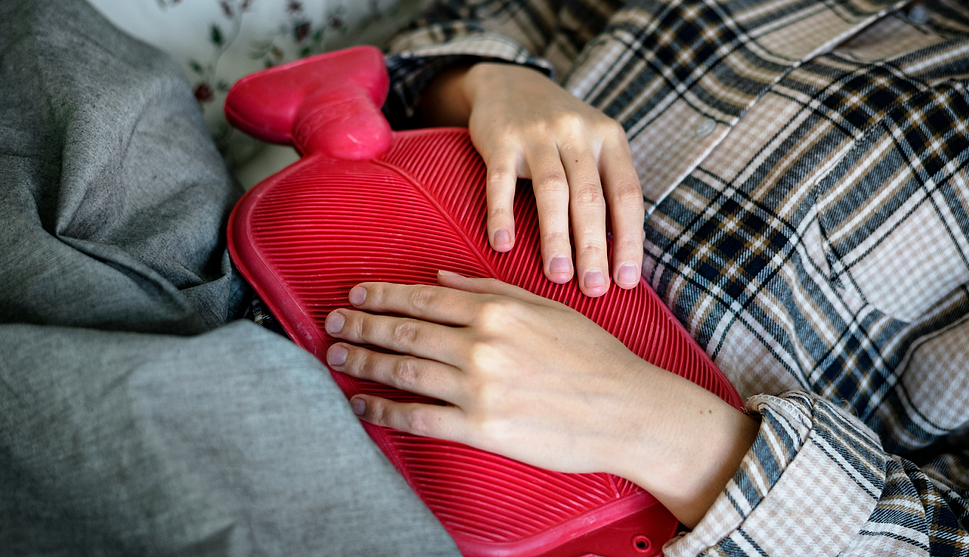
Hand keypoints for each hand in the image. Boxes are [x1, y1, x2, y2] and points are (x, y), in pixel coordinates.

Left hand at [324, 272, 758, 526]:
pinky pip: (419, 417)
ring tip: (336, 358)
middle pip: (405, 332)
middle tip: (333, 323)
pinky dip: (384, 410)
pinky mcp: (482, 428)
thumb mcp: (547, 308)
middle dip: (362, 326)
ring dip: (364, 362)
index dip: (384, 296)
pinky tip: (363, 405)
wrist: (628, 410)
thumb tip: (443, 280)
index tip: (358, 295)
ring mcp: (479, 388)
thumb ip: (492, 290)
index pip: (424, 299)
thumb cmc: (594, 357)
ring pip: (404, 371)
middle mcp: (481, 345)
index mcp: (498, 311)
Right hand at [420, 64, 644, 296]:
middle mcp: (578, 133)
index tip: (627, 281)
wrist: (509, 83)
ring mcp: (537, 134)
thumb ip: (607, 188)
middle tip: (594, 289)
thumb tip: (621, 255)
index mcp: (609, 138)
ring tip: (558, 276)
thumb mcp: (593, 145)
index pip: (627, 195)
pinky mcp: (500, 139)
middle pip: (590, 198)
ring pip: (552, 191)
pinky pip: (500, 182)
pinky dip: (502, 215)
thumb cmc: (559, 130)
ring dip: (555, 237)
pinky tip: (503, 246)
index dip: (629, 240)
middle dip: (594, 249)